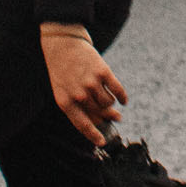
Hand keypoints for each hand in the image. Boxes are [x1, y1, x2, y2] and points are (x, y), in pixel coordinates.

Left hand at [41, 23, 126, 144]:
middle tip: (115, 118)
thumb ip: (78, 107)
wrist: (63, 44)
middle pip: (99, 114)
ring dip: (111, 104)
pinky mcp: (103, 71)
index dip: (94, 135)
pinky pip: (117, 90)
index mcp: (65, 102)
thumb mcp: (63, 91)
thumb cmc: (62, 71)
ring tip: (109, 99)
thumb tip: (101, 120)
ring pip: (109, 104)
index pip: (82, 125)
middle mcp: (79, 95)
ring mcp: (91, 83)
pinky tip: (123, 100)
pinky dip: (122, 97)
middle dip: (108, 117)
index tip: (103, 142)